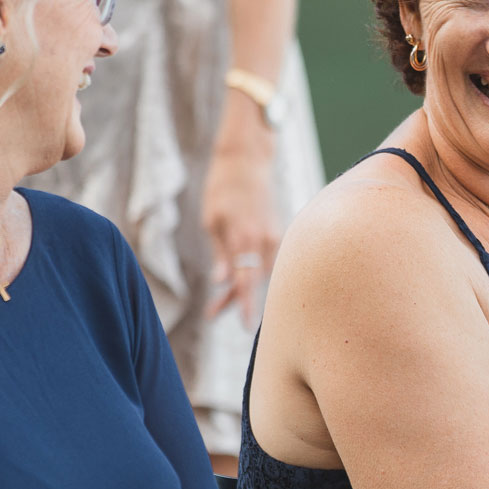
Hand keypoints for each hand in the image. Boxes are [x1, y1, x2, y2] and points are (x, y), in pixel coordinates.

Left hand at [202, 137, 279, 326]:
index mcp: (245, 237)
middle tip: (211, 314)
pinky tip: (240, 277)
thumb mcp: (212, 220)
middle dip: (236, 300)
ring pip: (261, 273)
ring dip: (243, 287)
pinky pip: (267, 261)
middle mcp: (264, 239)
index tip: (247, 327)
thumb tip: (221, 282)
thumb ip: (220, 253)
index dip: (246, 305)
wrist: (247, 161)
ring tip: (220, 300)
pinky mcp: (277, 233)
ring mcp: (274, 236)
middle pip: (254, 280)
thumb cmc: (223, 188)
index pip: (246, 280)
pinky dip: (254, 272)